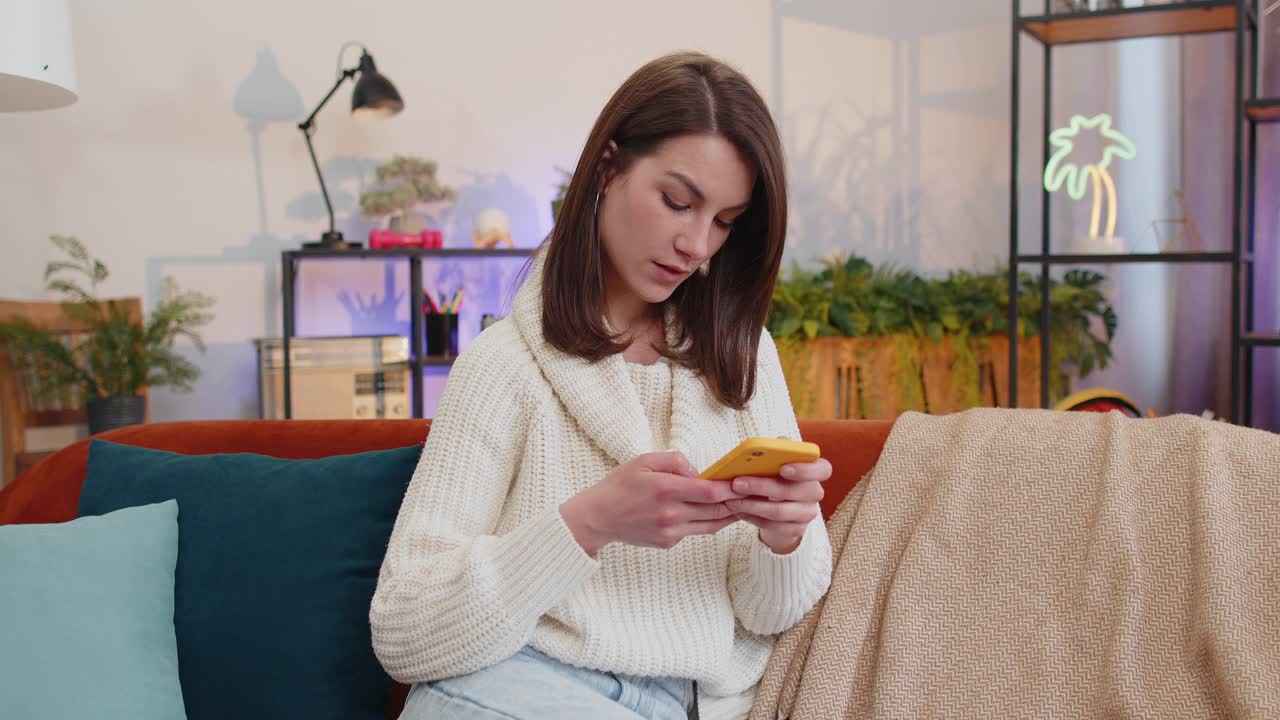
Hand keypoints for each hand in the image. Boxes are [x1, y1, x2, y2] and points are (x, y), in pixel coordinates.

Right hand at [560, 451, 746, 556]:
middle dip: (737, 502)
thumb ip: (675, 461)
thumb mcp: (644, 461)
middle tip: (754, 494)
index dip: (732, 488)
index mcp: (666, 490)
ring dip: (728, 516)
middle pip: (716, 511)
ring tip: (743, 506)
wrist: (598, 518)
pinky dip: (705, 522)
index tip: (745, 482)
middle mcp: (671, 514)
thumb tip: (698, 472)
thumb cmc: (620, 485)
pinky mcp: (668, 543)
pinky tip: (714, 513)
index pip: (710, 492)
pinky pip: (694, 531)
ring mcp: (671, 532)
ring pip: (711, 525)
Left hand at [724, 458, 829, 553]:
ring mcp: (808, 513)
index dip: (805, 469)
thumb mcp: (775, 460)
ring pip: (779, 512)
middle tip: (736, 483)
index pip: (823, 469)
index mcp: (816, 470)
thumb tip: (760, 449)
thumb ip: (773, 452)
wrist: (777, 503)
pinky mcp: (797, 529)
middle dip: (761, 486)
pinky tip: (740, 511)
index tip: (783, 468)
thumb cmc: (775, 474)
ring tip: (731, 500)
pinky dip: (753, 518)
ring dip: (752, 505)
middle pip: (792, 491)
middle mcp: (815, 492)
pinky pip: (774, 526)